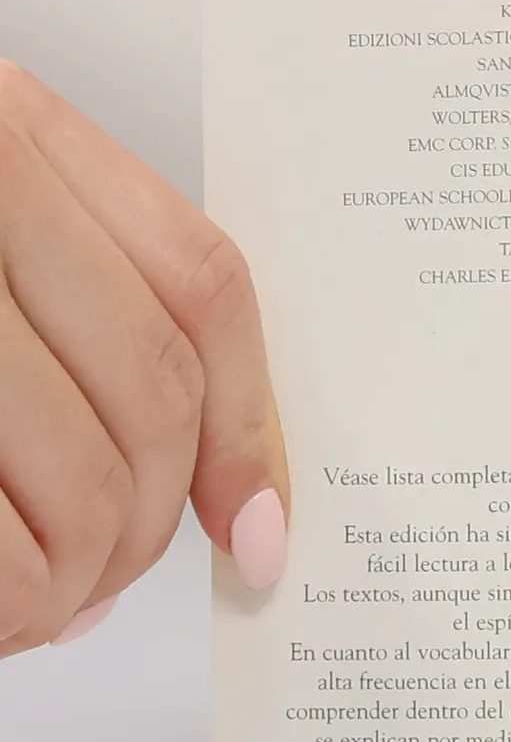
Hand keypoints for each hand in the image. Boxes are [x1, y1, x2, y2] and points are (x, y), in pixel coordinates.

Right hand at [0, 62, 287, 653]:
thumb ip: (95, 307)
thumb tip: (228, 504)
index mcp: (4, 124)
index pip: (201, 288)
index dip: (246, 426)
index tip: (255, 530)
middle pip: (145, 398)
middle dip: (145, 524)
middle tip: (107, 582)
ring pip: (76, 477)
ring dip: (75, 579)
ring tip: (45, 604)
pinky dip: (9, 602)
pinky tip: (2, 616)